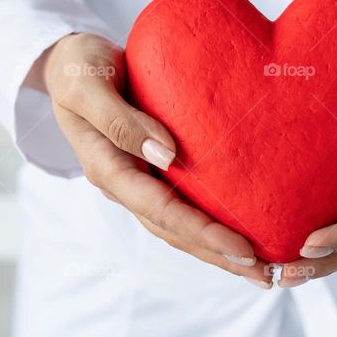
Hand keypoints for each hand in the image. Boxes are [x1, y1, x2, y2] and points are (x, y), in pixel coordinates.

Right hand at [32, 33, 273, 287]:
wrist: (70, 62)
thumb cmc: (78, 66)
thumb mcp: (88, 85)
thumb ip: (120, 119)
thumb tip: (166, 154)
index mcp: (107, 168)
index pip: (160, 210)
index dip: (201, 231)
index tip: (242, 247)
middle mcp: (124, 183)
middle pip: (174, 231)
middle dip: (219, 255)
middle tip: (265, 274)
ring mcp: (138, 180)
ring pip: (179, 227)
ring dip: (218, 250)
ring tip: (261, 269)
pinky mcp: (151, 171)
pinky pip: (183, 205)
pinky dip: (210, 225)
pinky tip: (242, 232)